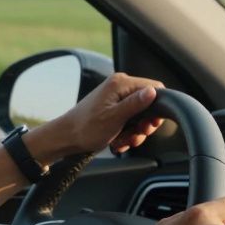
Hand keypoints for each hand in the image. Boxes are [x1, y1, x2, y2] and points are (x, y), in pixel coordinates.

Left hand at [26, 73, 164, 163]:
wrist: (65, 138)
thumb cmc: (85, 128)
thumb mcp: (114, 118)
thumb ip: (135, 104)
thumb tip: (153, 91)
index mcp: (120, 83)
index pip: (155, 87)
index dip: (158, 108)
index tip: (150, 125)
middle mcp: (119, 87)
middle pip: (148, 104)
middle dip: (144, 124)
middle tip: (135, 135)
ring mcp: (115, 98)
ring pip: (139, 115)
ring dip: (134, 132)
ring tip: (123, 141)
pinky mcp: (112, 109)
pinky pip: (129, 120)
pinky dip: (126, 133)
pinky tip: (117, 141)